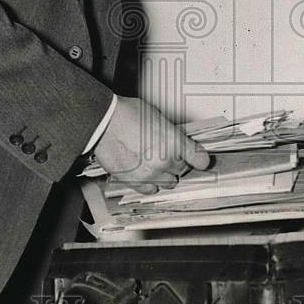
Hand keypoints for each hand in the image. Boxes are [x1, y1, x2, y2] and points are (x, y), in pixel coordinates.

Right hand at [94, 96, 209, 193]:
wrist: (103, 121)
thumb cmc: (126, 114)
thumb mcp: (158, 118)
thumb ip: (171, 135)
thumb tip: (177, 143)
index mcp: (174, 141)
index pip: (199, 159)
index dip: (200, 160)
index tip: (200, 161)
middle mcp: (165, 160)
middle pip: (182, 170)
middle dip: (177, 163)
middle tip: (167, 154)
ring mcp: (150, 173)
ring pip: (169, 183)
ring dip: (164, 175)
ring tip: (154, 163)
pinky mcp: (134, 181)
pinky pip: (150, 190)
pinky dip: (150, 183)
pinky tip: (145, 173)